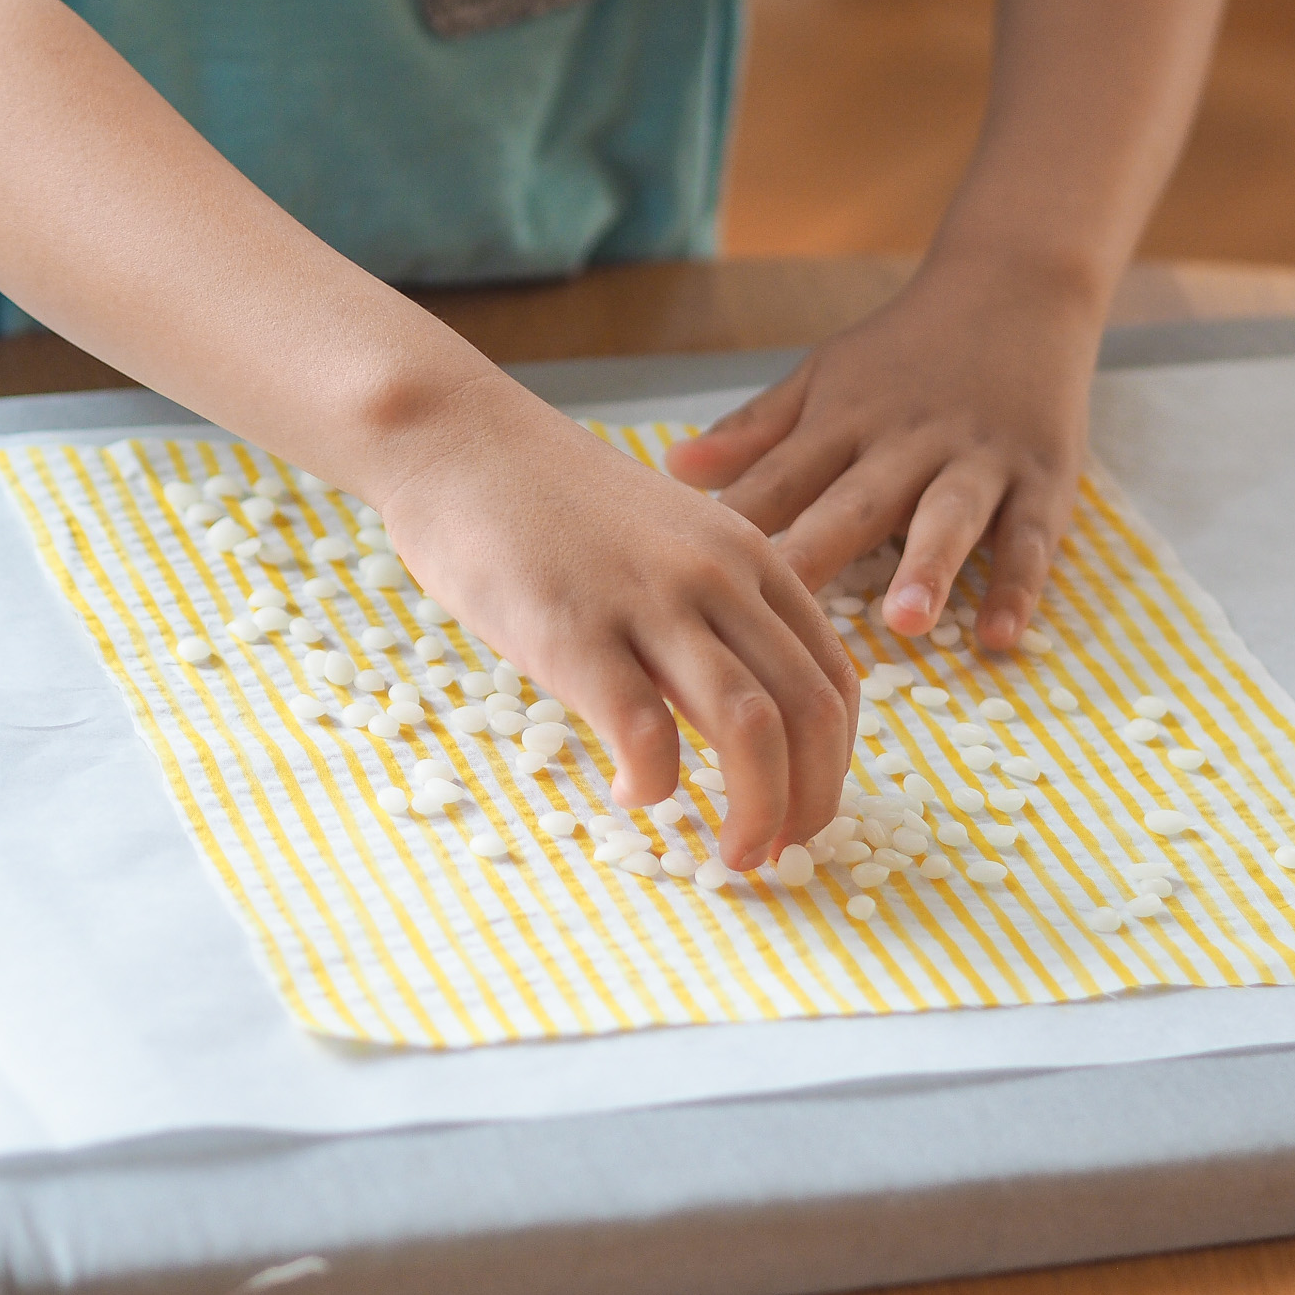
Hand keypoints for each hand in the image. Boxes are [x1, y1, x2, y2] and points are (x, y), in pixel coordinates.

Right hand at [369, 374, 858, 868]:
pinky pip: (645, 732)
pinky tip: (632, 794)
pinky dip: (654, 785)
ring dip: (755, 811)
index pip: (835, 678)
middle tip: (778, 851)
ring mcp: (649, 602)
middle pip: (811, 713)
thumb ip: (717, 607)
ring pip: (750, 729)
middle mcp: (718, 578)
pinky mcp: (575, 631)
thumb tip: (747, 707)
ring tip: (729, 855)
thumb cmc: (555, 502)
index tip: (806, 808)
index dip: (836, 761)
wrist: (459, 440)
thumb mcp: (670, 538)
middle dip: (811, 802)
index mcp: (751, 557)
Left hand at [664, 264, 1103, 650]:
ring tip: (906, 620)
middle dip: (820, 550)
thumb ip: (757, 430)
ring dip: (929, 565)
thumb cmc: (906, 349)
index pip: (781, 479)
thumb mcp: (824, 378)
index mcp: (844, 422)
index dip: (740, 523)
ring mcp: (979, 460)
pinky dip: (1019, 586)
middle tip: (783, 601)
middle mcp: (908, 442)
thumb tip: (672, 467)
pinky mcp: (1042, 479)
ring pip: (952, 516)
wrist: (1017, 285)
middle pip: (859, 502)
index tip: (696, 573)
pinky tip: (1001, 637)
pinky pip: (1031, 538)